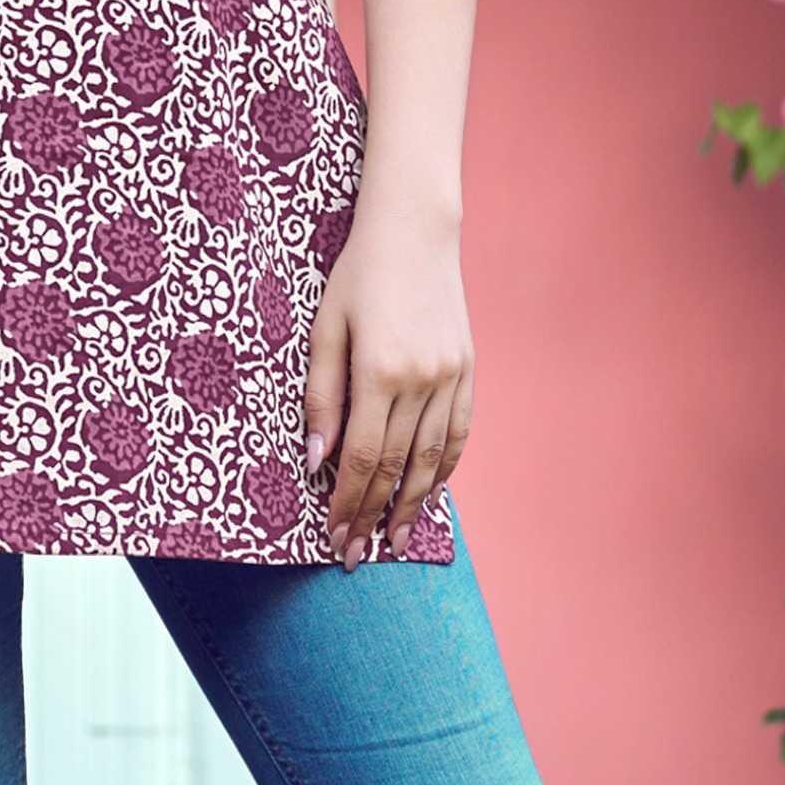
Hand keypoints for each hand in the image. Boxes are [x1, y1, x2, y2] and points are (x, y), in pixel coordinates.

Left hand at [303, 197, 473, 567]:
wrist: (414, 230)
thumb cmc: (358, 274)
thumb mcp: (326, 328)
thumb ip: (322, 396)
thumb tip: (318, 459)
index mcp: (379, 371)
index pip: (363, 458)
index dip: (348, 503)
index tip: (334, 536)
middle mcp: (421, 380)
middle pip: (396, 468)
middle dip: (372, 515)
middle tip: (356, 555)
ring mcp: (450, 376)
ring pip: (432, 460)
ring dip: (411, 505)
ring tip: (393, 540)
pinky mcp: (467, 369)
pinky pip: (458, 434)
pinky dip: (444, 470)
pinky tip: (428, 495)